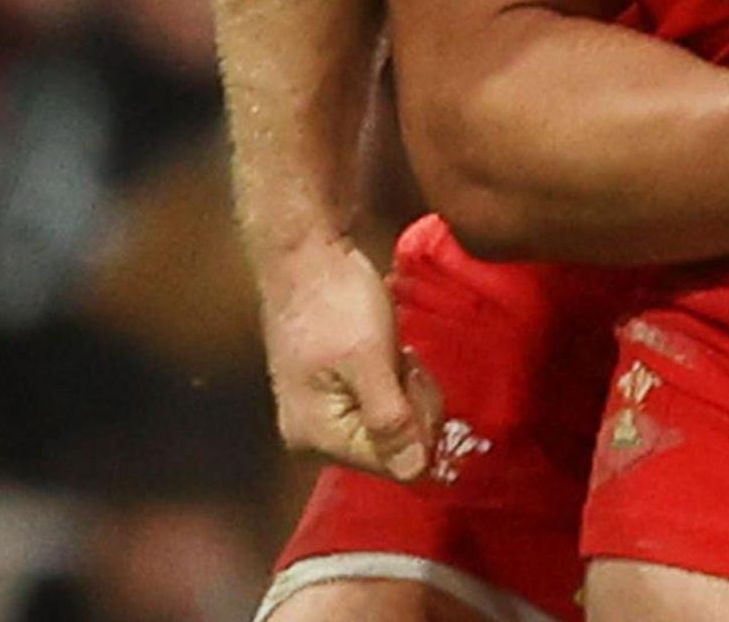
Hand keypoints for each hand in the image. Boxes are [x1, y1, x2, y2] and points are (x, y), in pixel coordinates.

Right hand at [257, 236, 444, 479]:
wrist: (306, 252)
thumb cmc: (336, 303)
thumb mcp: (371, 361)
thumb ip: (391, 420)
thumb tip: (415, 474)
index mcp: (317, 438)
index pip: (393, 464)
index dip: (422, 425)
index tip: (414, 376)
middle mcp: (312, 437)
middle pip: (393, 446)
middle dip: (413, 403)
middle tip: (401, 358)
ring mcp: (320, 413)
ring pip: (393, 420)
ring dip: (406, 385)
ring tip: (391, 348)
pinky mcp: (332, 390)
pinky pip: (382, 400)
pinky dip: (395, 375)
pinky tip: (387, 348)